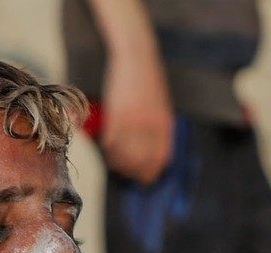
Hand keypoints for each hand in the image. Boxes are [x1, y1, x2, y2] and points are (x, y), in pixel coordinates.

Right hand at [98, 57, 173, 183]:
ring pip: (124, 154)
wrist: (138, 56)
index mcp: (165, 125)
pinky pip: (111, 141)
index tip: (144, 179)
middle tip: (125, 174)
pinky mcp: (119, 115)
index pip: (160, 159)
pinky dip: (107, 147)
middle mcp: (151, 127)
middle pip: (141, 161)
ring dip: (117, 162)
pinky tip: (105, 145)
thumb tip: (152, 151)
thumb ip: (158, 128)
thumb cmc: (148, 80)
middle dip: (132, 172)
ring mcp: (135, 122)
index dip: (151, 172)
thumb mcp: (161, 105)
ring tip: (113, 161)